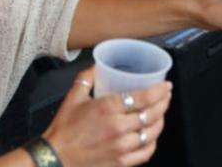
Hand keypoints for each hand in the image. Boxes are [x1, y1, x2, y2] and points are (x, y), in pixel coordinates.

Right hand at [43, 67, 171, 165]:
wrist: (55, 157)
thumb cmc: (63, 129)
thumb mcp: (73, 96)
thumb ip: (87, 77)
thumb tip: (97, 66)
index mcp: (108, 108)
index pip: (143, 97)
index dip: (159, 90)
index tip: (166, 86)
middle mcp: (118, 127)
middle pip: (151, 114)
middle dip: (164, 103)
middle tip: (166, 97)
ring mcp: (121, 146)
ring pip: (151, 133)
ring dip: (160, 122)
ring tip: (161, 114)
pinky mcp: (121, 162)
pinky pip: (145, 153)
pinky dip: (152, 143)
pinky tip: (152, 137)